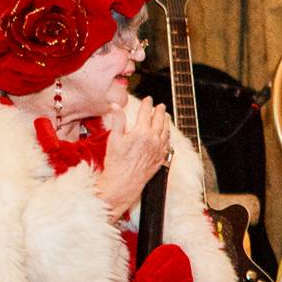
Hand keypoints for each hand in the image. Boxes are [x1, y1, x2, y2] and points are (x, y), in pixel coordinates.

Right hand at [97, 97, 171, 217]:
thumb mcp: (114, 139)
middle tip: (160, 105)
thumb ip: (117, 120)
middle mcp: (154, 139)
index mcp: (142, 132)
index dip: (147, 104)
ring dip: (166, 122)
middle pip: (159, 120)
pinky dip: (167, 136)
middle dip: (160, 111)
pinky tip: (166, 134)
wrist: (124, 183)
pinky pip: (167, 143)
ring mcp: (159, 149)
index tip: (148, 99)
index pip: (146, 113)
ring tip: (166, 116)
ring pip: (166, 131)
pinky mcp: (161, 158)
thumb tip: (116, 106)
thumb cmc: (116, 163)